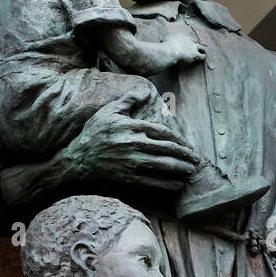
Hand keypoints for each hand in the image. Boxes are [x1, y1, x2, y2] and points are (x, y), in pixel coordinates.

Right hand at [66, 85, 197, 191]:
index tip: (188, 144)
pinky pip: (153, 182)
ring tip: (191, 171)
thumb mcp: (109, 111)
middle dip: (185, 155)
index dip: (179, 139)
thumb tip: (144, 92)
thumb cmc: (94, 132)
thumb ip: (128, 100)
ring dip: (180, 169)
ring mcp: (132, 162)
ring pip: (163, 165)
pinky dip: (167, 184)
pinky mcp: (128, 177)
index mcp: (132, 127)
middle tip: (197, 159)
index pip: (162, 132)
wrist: (78, 159)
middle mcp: (134, 144)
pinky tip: (178, 185)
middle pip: (167, 149)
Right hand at [159, 30, 205, 69]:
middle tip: (195, 48)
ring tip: (203, 52)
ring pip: (201, 47)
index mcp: (181, 36)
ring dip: (202, 50)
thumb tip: (162, 40)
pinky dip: (203, 57)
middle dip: (195, 45)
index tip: (187, 44)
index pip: (186, 38)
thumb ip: (166, 39)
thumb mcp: (164, 39)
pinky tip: (203, 58)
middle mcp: (188, 40)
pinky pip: (202, 56)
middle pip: (194, 41)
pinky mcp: (195, 55)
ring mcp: (193, 47)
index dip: (187, 42)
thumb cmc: (165, 46)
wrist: (170, 51)